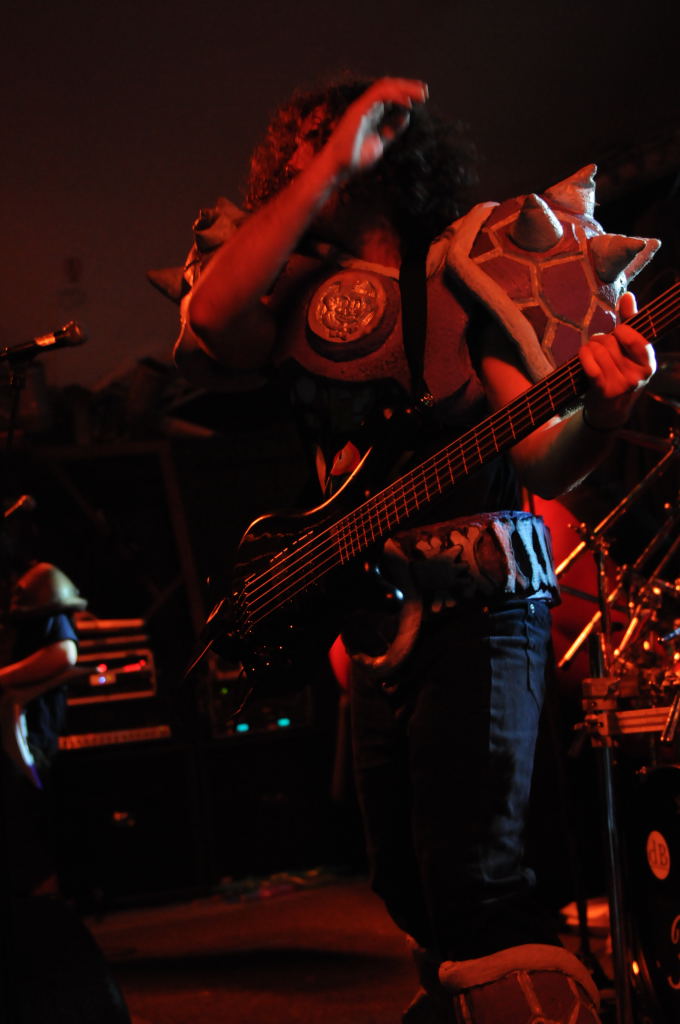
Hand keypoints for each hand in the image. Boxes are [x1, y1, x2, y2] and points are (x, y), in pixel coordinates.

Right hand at [321, 77, 427, 180]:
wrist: (340, 168)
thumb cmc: (355, 158)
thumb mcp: (380, 142)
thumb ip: (392, 130)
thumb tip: (406, 117)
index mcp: (370, 112)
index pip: (390, 94)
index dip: (406, 92)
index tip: (422, 97)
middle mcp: (366, 106)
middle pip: (389, 87)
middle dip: (408, 87)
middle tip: (425, 93)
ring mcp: (361, 107)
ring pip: (384, 86)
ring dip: (404, 88)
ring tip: (420, 95)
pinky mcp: (358, 110)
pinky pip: (378, 96)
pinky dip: (395, 96)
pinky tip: (407, 103)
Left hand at [580, 291, 655, 429]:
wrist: (610, 411)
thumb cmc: (619, 373)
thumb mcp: (630, 352)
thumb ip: (631, 322)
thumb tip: (628, 295)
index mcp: (648, 363)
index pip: (634, 337)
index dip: (621, 331)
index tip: (617, 333)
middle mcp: (637, 375)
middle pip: (611, 342)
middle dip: (600, 340)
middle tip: (599, 348)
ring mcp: (621, 384)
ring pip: (598, 350)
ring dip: (589, 348)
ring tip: (590, 354)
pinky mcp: (603, 391)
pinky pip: (590, 364)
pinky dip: (583, 356)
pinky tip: (582, 356)